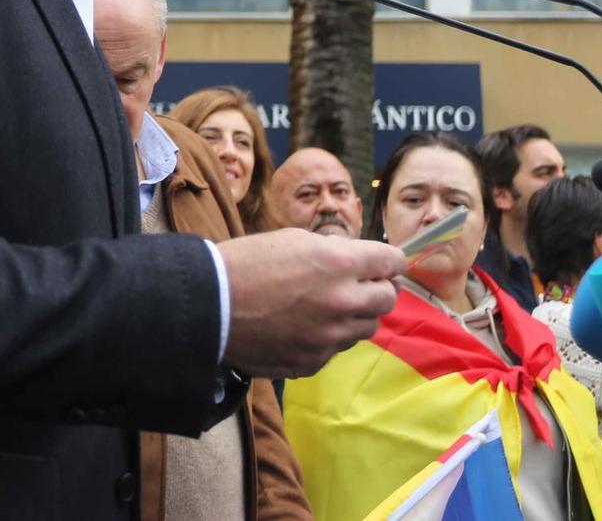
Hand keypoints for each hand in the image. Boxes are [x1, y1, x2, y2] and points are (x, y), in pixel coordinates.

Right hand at [218, 229, 404, 379]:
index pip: (392, 262)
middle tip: (360, 284)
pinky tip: (303, 326)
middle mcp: (342, 302)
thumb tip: (357, 261)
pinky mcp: (312, 361)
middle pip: (387, 299)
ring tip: (326, 306)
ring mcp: (329, 337)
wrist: (209, 304)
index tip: (383, 262)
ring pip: (365, 328)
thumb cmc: (246, 262)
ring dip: (355, 315)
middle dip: (378, 288)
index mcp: (339, 264)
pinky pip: (335, 349)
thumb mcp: (294, 240)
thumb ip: (333, 251)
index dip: (389, 260)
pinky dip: (328, 338)